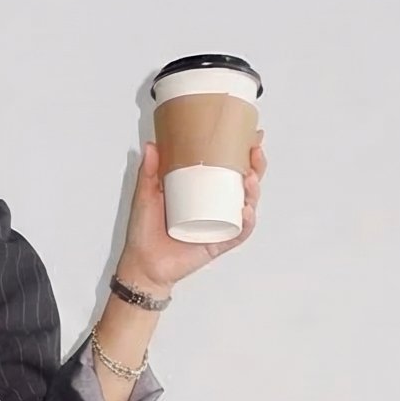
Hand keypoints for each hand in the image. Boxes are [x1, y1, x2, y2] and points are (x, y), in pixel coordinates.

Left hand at [115, 128, 265, 294]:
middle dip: (256, 167)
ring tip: (250, 178)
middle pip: (244, 185)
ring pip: (247, 207)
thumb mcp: (145, 196)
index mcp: (202, 193)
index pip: (228, 169)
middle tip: (255, 152)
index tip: (250, 136)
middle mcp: (215, 208)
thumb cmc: (144, 233)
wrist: (142, 264)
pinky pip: (238, 233)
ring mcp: (219, 225)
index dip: (242, 153)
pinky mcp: (218, 244)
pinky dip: (246, 223)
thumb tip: (152, 144)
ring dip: (254, 192)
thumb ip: (148, 171)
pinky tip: (246, 211)